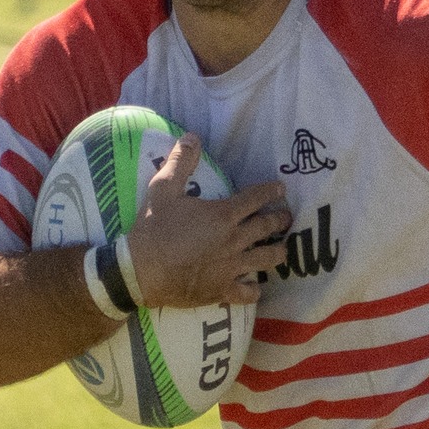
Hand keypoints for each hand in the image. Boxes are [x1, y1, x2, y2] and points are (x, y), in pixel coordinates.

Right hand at [126, 135, 289, 308]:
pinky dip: (254, 290)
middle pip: (267, 228)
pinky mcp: (222, 290)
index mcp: (222, 215)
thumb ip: (180, 162)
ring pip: (266, 260)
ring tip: (282, 249)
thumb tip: (192, 136)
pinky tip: (256, 287)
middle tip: (287, 217)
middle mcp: (233, 241)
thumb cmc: (153, 229)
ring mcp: (230, 267)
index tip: (281, 189)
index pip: (255, 198)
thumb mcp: (162, 189)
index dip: (270, 191)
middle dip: (280, 220)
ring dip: (277, 252)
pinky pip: (247, 293)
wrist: (141, 271)